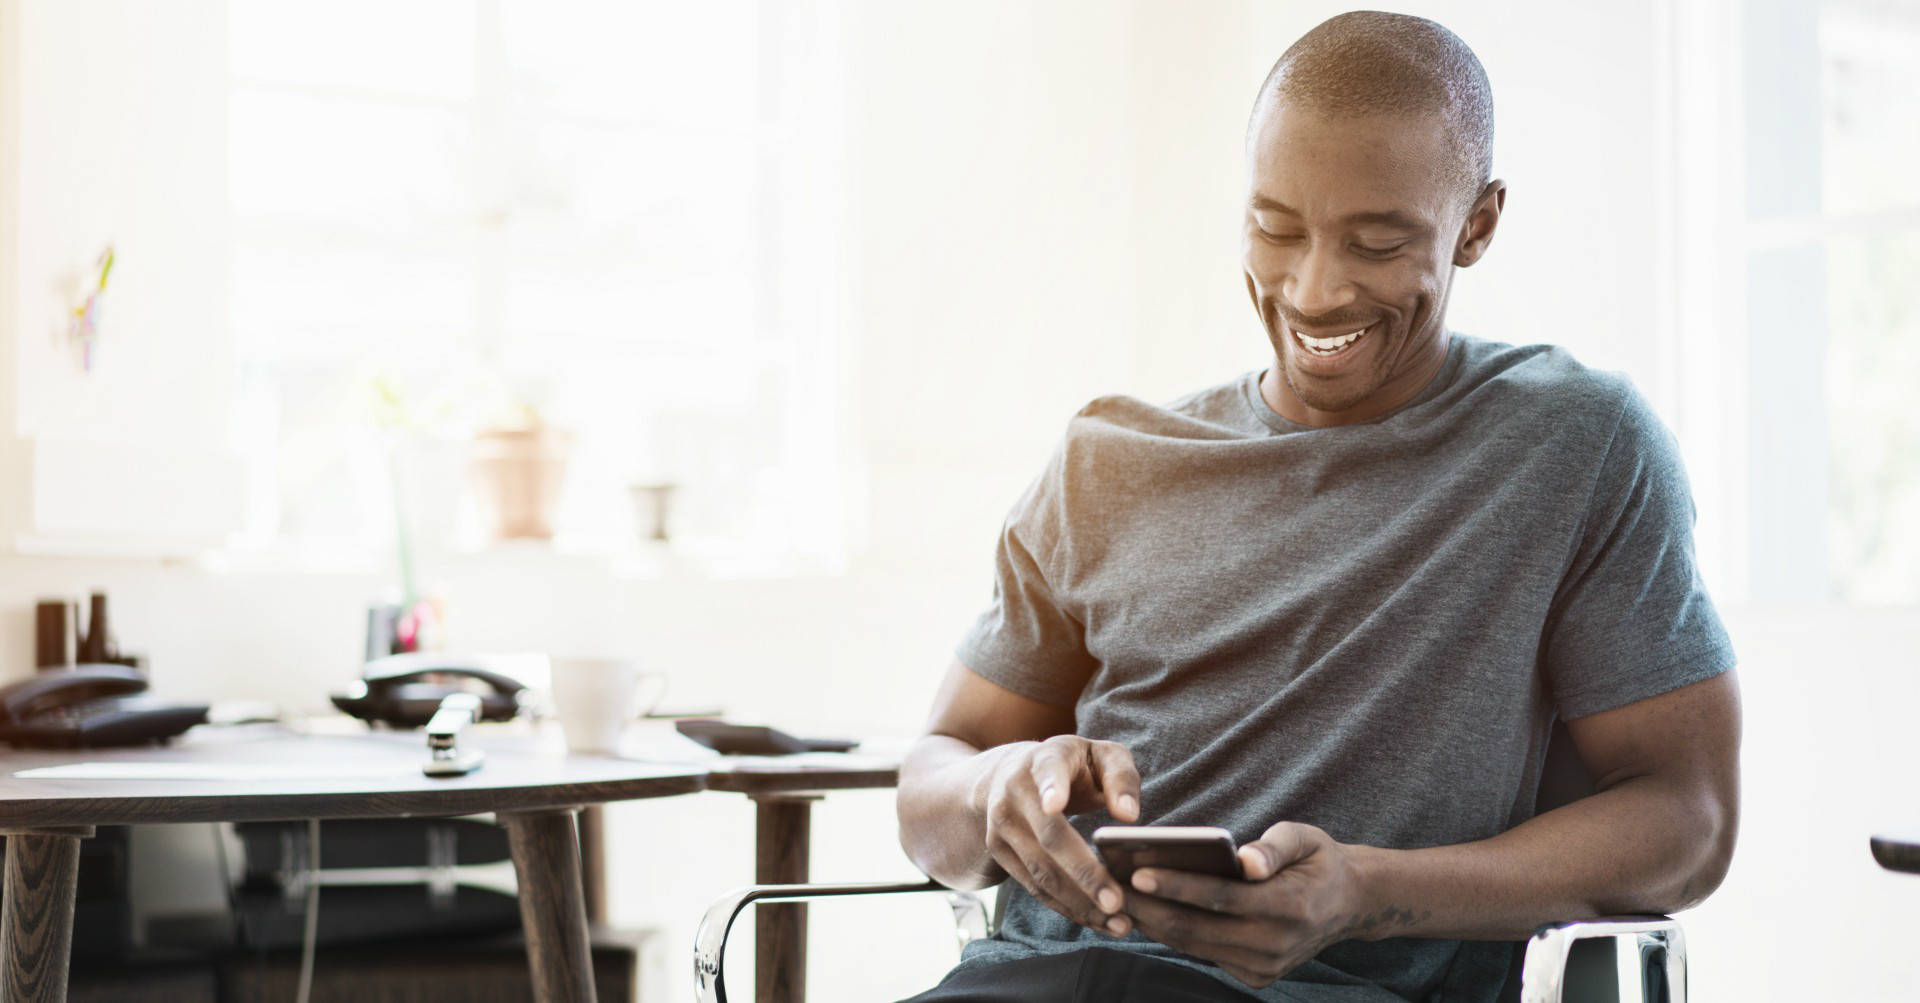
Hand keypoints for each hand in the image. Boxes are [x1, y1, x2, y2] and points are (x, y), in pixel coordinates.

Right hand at [977, 735, 1141, 936]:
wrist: (1013, 772)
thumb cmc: (1074, 765)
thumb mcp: (1102, 756)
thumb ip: (1121, 777)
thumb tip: (1129, 816)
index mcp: (1044, 758)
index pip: (1047, 771)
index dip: (1051, 787)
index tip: (1054, 805)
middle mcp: (1014, 791)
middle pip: (1049, 836)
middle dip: (1083, 873)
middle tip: (1116, 902)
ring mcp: (1001, 824)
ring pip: (1041, 870)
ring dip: (1079, 902)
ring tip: (1119, 922)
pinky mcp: (999, 852)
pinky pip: (1034, 886)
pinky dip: (1067, 907)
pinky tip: (1097, 920)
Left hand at [1121, 821, 1381, 988]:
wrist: (1347, 905)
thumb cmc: (1317, 862)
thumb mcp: (1306, 838)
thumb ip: (1275, 847)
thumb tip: (1246, 860)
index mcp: (1290, 906)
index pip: (1222, 897)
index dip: (1177, 886)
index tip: (1137, 873)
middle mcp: (1276, 944)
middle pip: (1197, 927)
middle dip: (1149, 908)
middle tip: (1109, 885)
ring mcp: (1264, 966)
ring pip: (1194, 945)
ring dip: (1153, 922)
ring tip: (1117, 896)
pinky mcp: (1255, 976)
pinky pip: (1203, 953)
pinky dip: (1173, 933)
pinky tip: (1147, 911)